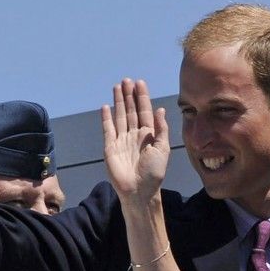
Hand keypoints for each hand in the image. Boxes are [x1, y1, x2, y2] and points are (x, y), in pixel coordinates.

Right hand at [102, 78, 169, 204]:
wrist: (139, 190)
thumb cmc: (154, 172)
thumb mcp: (163, 149)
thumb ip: (161, 129)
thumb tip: (160, 109)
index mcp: (148, 135)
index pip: (144, 112)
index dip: (142, 98)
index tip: (140, 83)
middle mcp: (134, 135)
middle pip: (130, 111)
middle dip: (129, 95)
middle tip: (126, 80)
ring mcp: (121, 140)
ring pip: (119, 116)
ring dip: (118, 102)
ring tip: (117, 87)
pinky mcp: (110, 147)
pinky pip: (108, 129)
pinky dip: (106, 118)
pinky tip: (106, 106)